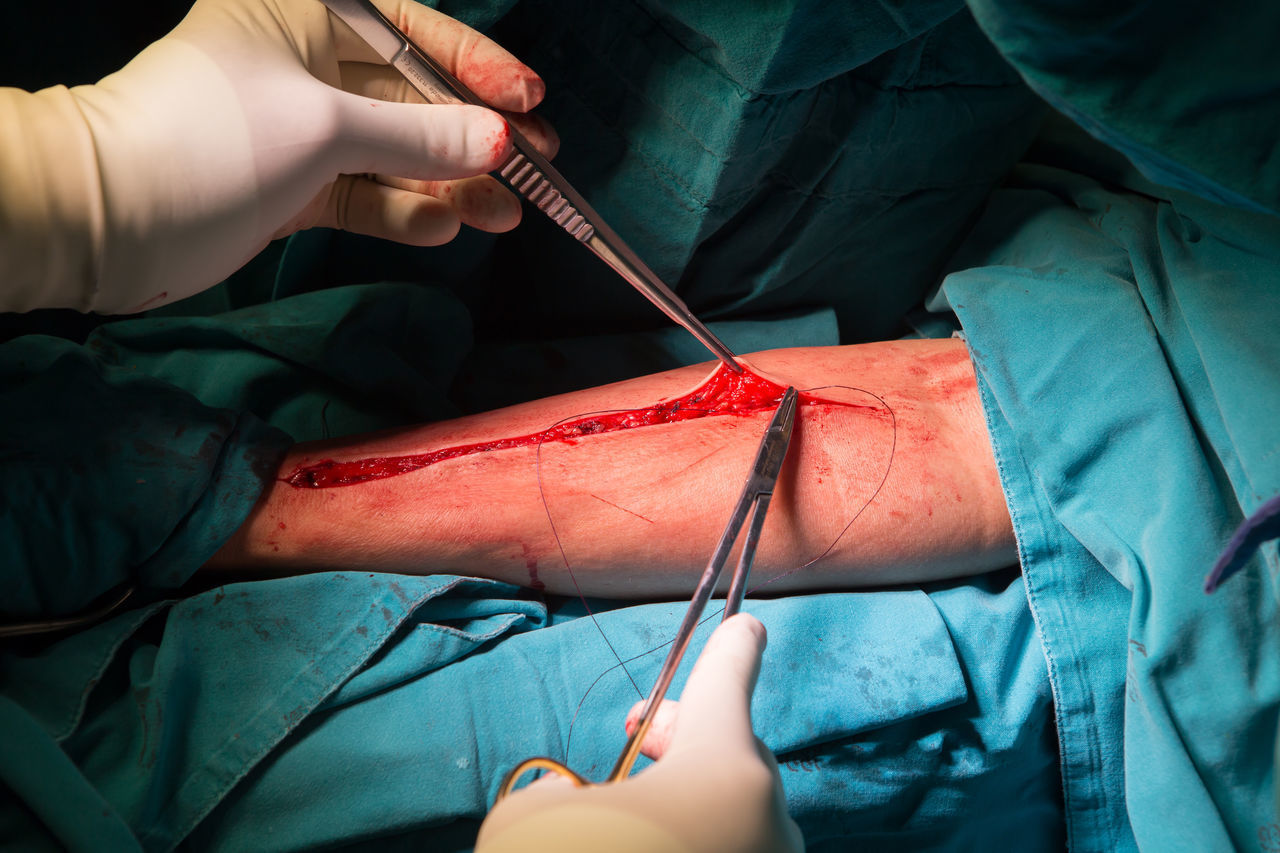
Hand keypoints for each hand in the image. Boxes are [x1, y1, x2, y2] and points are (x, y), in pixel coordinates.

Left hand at [71, 0, 557, 311]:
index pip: (412, 34)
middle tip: (536, 171)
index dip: (477, 68)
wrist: (110, 219)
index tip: (529, 103)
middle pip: (413, 99)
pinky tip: (443, 229)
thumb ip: (419, 138)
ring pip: (396, 155)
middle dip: (473, 137)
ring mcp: (302, 132)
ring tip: (505, 214)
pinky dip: (403, 213)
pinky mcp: (295, 187)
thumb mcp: (325, 127)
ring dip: (451, 185)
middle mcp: (306, 66)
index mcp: (304, 15)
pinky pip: (366, 196)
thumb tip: (501, 143)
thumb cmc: (209, 140)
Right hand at [476, 614, 803, 852]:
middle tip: (636, 748)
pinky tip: (658, 849)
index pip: (731, 675)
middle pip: (731, 745)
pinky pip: (739, 850)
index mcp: (724, 762)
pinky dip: (704, 843)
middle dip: (683, 739)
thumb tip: (570, 799)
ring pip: (736, 809)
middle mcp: (768, 809)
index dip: (733, 645)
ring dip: (692, 804)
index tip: (748, 623)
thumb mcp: (534, 823)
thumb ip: (554, 791)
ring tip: (634, 825)